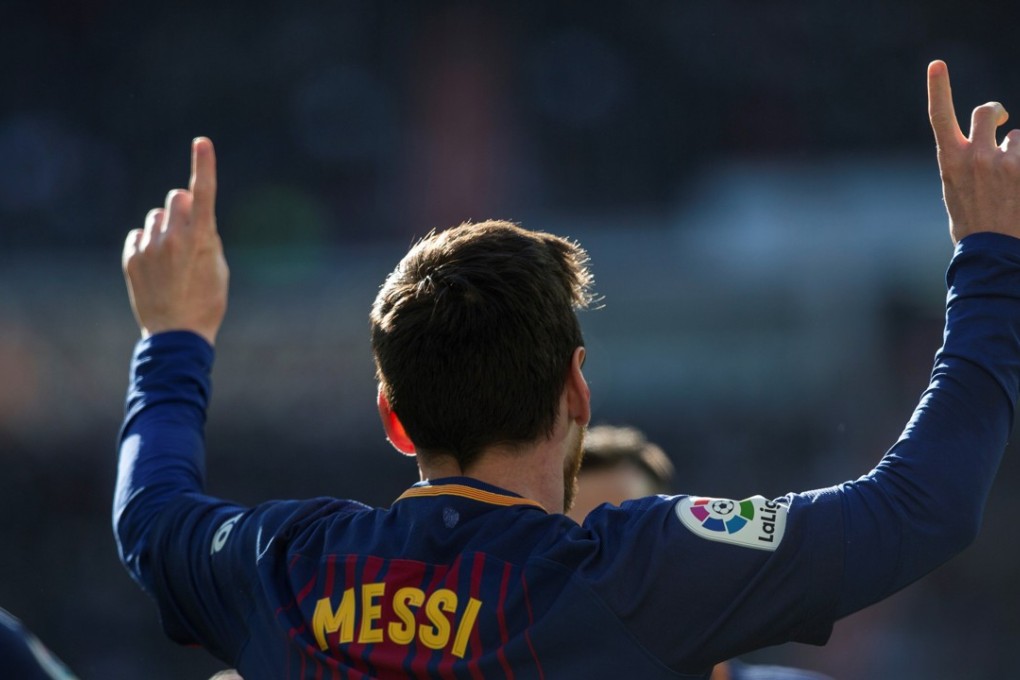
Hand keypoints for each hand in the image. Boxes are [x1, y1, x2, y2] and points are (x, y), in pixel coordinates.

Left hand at [122, 137, 228, 344]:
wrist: (176, 335)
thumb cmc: (207, 301)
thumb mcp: (218, 267)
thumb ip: (207, 236)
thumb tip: (194, 216)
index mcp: (200, 239)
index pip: (203, 194)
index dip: (204, 165)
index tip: (202, 142)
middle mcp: (172, 238)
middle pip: (176, 198)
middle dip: (184, 208)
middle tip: (190, 234)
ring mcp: (149, 247)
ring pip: (156, 217)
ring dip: (165, 228)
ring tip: (172, 260)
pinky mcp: (131, 257)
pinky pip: (139, 234)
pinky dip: (148, 244)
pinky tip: (157, 268)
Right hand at [928, 60, 1019, 243]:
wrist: (993, 253)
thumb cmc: (973, 227)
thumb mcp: (956, 192)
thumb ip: (966, 163)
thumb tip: (992, 141)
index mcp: (950, 161)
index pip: (940, 116)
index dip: (938, 88)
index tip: (937, 65)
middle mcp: (976, 155)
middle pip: (986, 112)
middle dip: (995, 114)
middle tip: (1002, 124)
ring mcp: (1004, 160)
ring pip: (1015, 137)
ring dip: (1016, 153)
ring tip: (1012, 184)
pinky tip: (1018, 188)